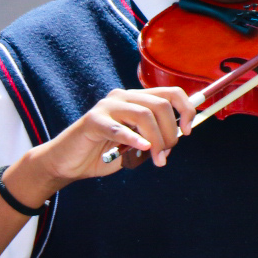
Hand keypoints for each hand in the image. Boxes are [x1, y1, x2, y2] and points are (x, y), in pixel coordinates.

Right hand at [16, 87, 194, 198]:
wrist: (69, 163)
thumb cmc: (105, 153)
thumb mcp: (138, 144)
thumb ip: (156, 137)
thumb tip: (176, 138)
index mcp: (137, 99)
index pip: (171, 93)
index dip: (186, 110)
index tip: (188, 131)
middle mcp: (123, 97)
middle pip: (160, 105)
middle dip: (170, 133)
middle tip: (165, 154)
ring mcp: (107, 107)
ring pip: (144, 115)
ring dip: (156, 140)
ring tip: (156, 158)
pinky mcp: (93, 121)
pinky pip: (119, 128)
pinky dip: (134, 138)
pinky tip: (143, 148)